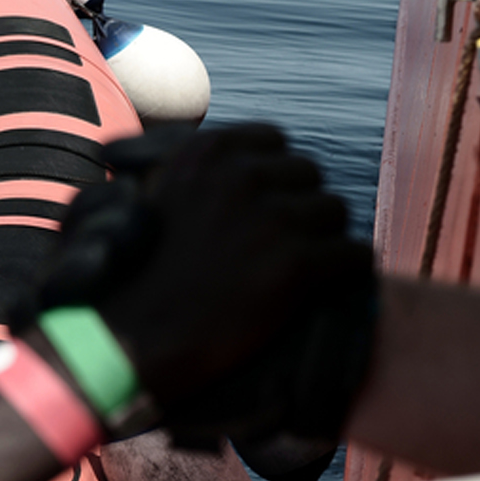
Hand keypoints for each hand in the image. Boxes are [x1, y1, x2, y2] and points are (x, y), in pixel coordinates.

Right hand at [34, 126, 372, 440]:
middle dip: (299, 204)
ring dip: (323, 238)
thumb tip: (190, 140)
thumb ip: (168, 158)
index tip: (262, 204)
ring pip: (335, 211)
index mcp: (204, 152)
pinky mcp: (296, 265)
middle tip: (279, 242)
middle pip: (308, 173)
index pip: (272, 141)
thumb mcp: (134, 192)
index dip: (272, 175)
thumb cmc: (124, 274)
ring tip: (299, 268)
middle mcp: (241, 176)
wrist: (130, 340)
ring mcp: (272, 219)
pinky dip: (345, 272)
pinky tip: (322, 288)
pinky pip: (354, 254)